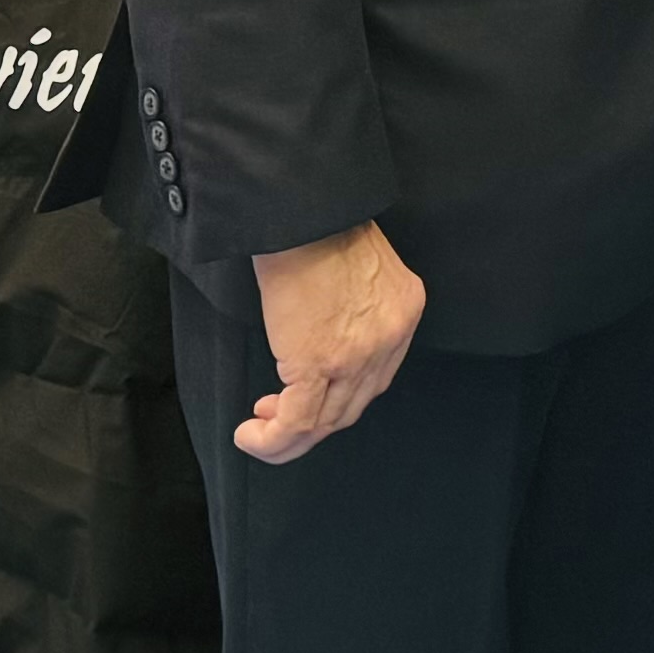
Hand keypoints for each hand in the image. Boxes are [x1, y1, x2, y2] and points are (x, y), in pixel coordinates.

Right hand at [237, 221, 424, 462]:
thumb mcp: (359, 270)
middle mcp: (389, 338)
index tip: (305, 396)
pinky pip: (298, 422)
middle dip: (312, 421)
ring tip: (258, 431)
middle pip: (353, 404)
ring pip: (326, 422)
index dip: (339, 397)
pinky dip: (273, 439)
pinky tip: (250, 435)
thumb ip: (357, 307)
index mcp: (402, 311)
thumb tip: (325, 338)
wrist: (304, 213)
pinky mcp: (321, 363)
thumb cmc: (317, 228)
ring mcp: (359, 355)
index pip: (375, 377)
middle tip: (276, 415)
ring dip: (288, 437)